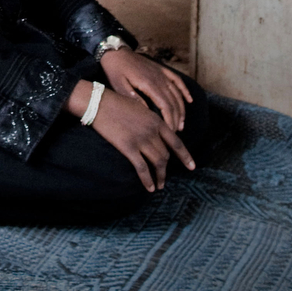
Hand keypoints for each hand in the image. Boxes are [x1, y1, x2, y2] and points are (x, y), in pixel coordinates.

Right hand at [68, 79, 195, 191]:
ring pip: (157, 163)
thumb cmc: (117, 103)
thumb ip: (151, 121)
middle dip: (166, 169)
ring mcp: (141, 140)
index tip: (192, 167)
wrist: (100, 103)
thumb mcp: (140, 108)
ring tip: (159, 186)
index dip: (185, 156)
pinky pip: (142, 168)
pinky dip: (148, 180)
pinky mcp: (129, 147)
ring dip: (160, 177)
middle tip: (163, 178)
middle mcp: (152, 131)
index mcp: (157, 121)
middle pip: (166, 155)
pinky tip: (149, 187)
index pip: (176, 142)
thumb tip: (156, 133)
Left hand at [101, 47, 193, 132]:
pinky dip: (184, 90)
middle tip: (175, 132)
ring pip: (177, 93)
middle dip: (176, 118)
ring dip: (182, 108)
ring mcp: (161, 73)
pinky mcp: (161, 69)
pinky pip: (177, 80)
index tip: (170, 131)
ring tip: (182, 123)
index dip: (170, 120)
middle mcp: (159, 78)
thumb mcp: (119, 86)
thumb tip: (147, 113)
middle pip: (173, 102)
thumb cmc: (115, 70)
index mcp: (149, 84)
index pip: (165, 106)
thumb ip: (133, 99)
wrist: (116, 52)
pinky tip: (189, 100)